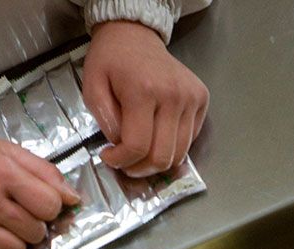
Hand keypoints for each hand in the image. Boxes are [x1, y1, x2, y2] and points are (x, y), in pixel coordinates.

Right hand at [0, 128, 79, 248]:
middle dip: (32, 224)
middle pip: (35, 233)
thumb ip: (44, 172)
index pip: (50, 207)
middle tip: (16, 211)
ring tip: (0, 224)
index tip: (38, 202)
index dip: (49, 207)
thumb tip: (74, 199)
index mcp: (4, 174)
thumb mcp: (7, 151)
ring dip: (14, 241)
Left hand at [83, 20, 208, 176]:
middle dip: (140, 168)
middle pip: (162, 156)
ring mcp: (191, 97)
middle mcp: (174, 95)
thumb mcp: (92, 88)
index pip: (138, 146)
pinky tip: (156, 135)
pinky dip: (172, 146)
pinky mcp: (201, 99)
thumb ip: (104, 122)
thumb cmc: (111, 61)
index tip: (109, 156)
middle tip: (125, 161)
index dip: (121, 161)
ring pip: (179, 154)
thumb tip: (120, 146)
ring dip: (157, 162)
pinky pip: (190, 140)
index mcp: (143, 91)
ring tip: (140, 151)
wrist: (135, 36)